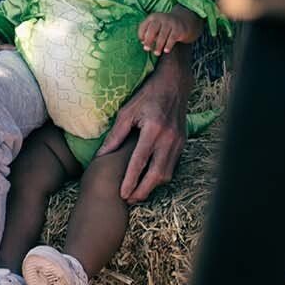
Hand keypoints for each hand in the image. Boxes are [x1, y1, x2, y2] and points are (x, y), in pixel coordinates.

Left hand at [99, 49, 191, 202]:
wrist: (175, 84)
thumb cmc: (147, 95)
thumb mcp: (127, 112)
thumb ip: (115, 135)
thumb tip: (101, 155)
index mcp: (153, 130)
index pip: (140, 161)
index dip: (131, 180)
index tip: (122, 194)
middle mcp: (168, 138)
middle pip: (157, 174)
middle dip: (143, 190)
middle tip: (129, 200)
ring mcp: (178, 142)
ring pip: (167, 173)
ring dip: (152, 186)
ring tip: (137, 192)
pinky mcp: (183, 143)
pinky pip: (173, 166)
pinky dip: (161, 175)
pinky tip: (149, 179)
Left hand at [139, 12, 195, 54]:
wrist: (183, 21)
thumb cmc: (165, 26)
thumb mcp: (156, 27)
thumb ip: (148, 33)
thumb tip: (143, 42)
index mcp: (153, 17)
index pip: (144, 25)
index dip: (141, 34)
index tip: (142, 42)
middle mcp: (161, 18)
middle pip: (152, 29)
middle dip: (149, 40)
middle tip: (146, 49)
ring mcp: (170, 23)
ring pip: (162, 35)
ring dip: (158, 45)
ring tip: (156, 53)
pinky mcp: (178, 29)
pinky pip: (172, 38)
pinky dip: (168, 45)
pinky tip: (166, 51)